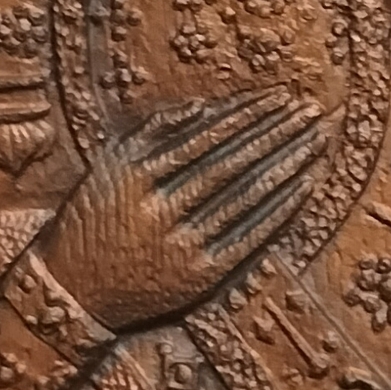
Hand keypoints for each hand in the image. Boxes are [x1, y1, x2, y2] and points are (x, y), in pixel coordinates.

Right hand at [39, 91, 328, 334]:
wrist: (73, 293)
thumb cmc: (95, 218)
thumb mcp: (108, 165)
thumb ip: (151, 131)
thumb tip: (203, 106)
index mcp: (136, 174)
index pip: (206, 135)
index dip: (247, 114)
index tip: (280, 95)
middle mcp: (159, 208)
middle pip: (232, 162)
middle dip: (276, 133)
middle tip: (310, 111)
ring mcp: (181, 245)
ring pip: (245, 197)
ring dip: (286, 165)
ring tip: (317, 139)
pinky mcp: (199, 277)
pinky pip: (249, 236)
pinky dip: (280, 209)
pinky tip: (305, 185)